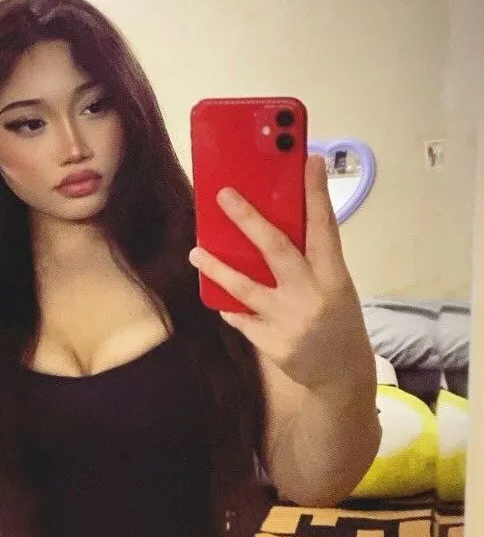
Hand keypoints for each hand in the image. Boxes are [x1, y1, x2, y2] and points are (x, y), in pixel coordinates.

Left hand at [188, 155, 371, 390]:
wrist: (340, 375)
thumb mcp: (336, 287)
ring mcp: (289, 320)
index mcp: (334, 277)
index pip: (325, 228)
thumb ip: (312, 261)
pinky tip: (219, 299)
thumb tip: (278, 224)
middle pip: (277, 250)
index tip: (309, 161)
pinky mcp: (271, 343)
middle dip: (249, 220)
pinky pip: (241, 318)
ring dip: (217, 267)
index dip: (316, 194)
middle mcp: (311, 295)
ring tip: (196, 252)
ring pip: (245, 287)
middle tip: (224, 196)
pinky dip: (230, 307)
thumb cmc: (337, 321)